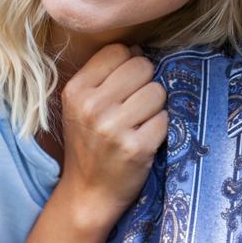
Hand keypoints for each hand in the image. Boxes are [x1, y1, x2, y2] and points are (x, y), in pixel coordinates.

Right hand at [59, 44, 167, 214]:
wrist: (87, 194)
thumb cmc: (88, 144)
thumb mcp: (81, 106)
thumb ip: (104, 74)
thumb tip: (137, 48)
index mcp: (76, 90)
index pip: (118, 51)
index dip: (128, 64)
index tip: (123, 86)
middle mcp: (92, 106)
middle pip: (142, 66)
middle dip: (145, 83)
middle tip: (134, 106)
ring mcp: (114, 128)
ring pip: (158, 92)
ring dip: (155, 107)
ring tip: (138, 123)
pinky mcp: (137, 148)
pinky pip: (165, 119)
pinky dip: (160, 128)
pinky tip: (144, 139)